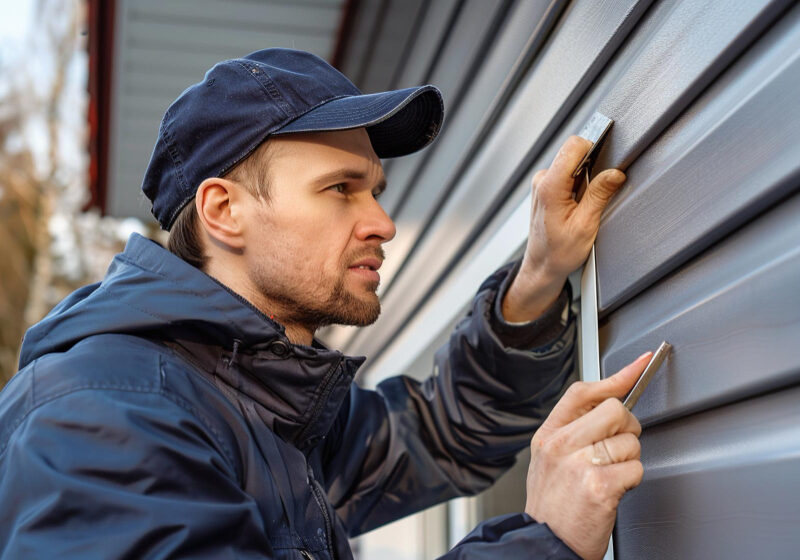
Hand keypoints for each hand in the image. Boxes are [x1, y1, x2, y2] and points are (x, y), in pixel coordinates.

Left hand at [502, 136, 625, 321]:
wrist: (542, 266)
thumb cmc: (558, 252)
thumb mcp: (585, 226)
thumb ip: (599, 195)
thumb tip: (615, 173)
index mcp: (550, 187)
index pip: (574, 146)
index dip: (595, 150)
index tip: (607, 163)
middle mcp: (542, 180)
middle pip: (574, 153)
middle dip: (592, 167)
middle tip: (596, 194)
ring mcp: (542, 183)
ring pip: (572, 164)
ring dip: (584, 178)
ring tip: (585, 204)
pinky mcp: (545, 188)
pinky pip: (567, 174)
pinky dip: (577, 185)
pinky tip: (578, 205)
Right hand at [524, 353, 650, 559]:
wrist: (545, 545)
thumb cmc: (553, 506)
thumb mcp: (550, 460)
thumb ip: (575, 430)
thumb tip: (612, 402)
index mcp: (549, 435)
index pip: (584, 393)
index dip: (617, 376)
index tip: (639, 365)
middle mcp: (562, 445)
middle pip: (615, 410)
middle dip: (627, 429)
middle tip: (616, 450)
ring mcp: (579, 464)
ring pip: (630, 442)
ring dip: (628, 461)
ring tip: (607, 478)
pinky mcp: (599, 485)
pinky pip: (635, 468)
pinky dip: (632, 480)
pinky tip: (614, 491)